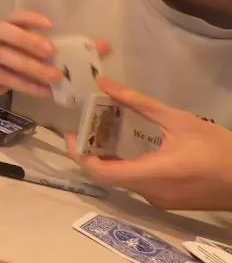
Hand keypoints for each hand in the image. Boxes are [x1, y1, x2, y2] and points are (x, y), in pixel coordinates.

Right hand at [0, 12, 109, 98]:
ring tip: (55, 77)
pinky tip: (45, 92)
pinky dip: (26, 85)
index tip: (51, 25)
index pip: (15, 17)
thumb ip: (66, 48)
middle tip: (52, 52)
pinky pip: (5, 78)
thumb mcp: (33, 50)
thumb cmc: (12, 58)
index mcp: (5, 26)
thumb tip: (105, 46)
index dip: (31, 19)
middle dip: (28, 40)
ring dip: (31, 67)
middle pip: (4, 32)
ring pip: (5, 58)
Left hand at [65, 77, 231, 210]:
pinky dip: (127, 167)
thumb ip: (138, 102)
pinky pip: (138, 185)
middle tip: (86, 128)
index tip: (70, 134)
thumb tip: (105, 84)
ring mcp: (160, 201)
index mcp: (152, 174)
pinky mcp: (169, 202)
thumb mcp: (178, 120)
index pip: (101, 173)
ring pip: (123, 181)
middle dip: (92, 153)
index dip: (79, 155)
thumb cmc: (218, 148)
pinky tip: (128, 147)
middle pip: (109, 177)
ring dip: (110, 159)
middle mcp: (151, 193)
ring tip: (104, 132)